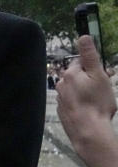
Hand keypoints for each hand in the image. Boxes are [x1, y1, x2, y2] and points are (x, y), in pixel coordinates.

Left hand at [57, 35, 116, 155]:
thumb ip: (89, 56)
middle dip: (91, 80)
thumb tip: (83, 36)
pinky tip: (90, 110)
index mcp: (70, 74)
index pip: (82, 63)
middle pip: (78, 76)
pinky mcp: (62, 111)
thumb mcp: (98, 75)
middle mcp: (61, 84)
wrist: (88, 131)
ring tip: (99, 102)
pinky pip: (73, 102)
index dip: (95, 68)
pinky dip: (81, 103)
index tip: (106, 76)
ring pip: (76, 89)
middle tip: (104, 90)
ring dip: (86, 92)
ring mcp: (60, 98)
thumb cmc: (97, 102)